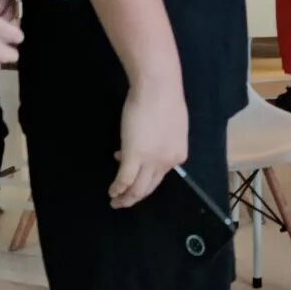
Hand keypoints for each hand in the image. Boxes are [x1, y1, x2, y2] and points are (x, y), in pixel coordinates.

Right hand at [110, 77, 188, 208]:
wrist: (158, 88)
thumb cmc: (165, 99)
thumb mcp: (172, 125)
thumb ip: (163, 140)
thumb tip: (148, 144)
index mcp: (178, 155)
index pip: (161, 176)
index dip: (145, 177)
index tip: (133, 170)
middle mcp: (167, 163)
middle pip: (150, 187)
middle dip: (136, 197)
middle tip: (124, 201)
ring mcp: (151, 161)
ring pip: (137, 188)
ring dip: (126, 197)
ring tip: (116, 200)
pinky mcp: (134, 155)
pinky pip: (124, 179)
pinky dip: (117, 188)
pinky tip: (112, 191)